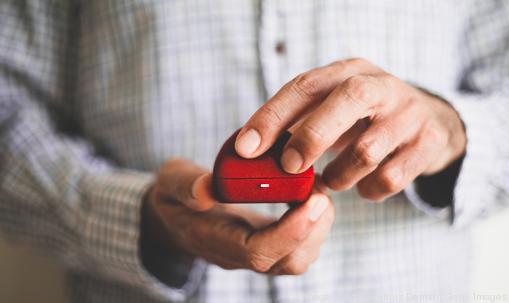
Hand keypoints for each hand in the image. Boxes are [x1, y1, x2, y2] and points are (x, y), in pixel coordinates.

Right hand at [140, 159, 333, 283]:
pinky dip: (312, 222)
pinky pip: (298, 245)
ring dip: (317, 226)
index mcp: (213, 240)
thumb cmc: (174, 195)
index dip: (289, 232)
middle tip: (323, 192)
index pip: (257, 252)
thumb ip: (186, 186)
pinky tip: (310, 194)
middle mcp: (237, 255)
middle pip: (286, 261)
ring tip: (319, 190)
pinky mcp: (267, 243)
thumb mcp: (171, 182)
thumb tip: (206, 189)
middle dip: (313, 229)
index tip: (313, 201)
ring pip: (297, 257)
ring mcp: (254, 252)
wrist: (176, 213)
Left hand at [235, 58, 465, 200]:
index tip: (246, 147)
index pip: (305, 86)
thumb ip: (296, 123)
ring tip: (331, 180)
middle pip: (347, 100)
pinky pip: (390, 178)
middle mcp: (381, 85)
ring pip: (367, 150)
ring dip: (339, 175)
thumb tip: (249, 152)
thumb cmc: (365, 117)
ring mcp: (409, 114)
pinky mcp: (428, 143)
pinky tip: (363, 186)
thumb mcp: (333, 107)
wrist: (431, 121)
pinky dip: (368, 190)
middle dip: (311, 137)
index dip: (272, 116)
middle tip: (289, 167)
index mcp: (348, 71)